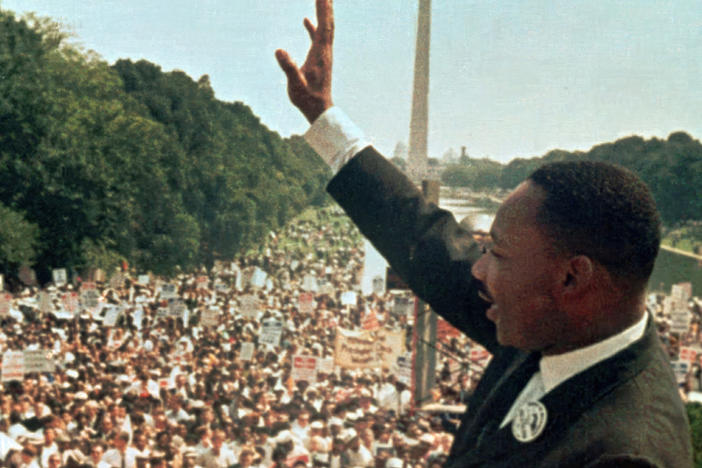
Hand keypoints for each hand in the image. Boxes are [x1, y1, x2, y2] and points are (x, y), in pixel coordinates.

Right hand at [276, 0, 333, 122]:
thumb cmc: (307, 99)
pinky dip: (314, 26)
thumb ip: (288, 67)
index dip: (323, 9)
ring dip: (323, 12)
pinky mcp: (319, 58)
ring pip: (325, 28)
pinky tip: (306, 19)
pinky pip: (318, 37)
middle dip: (326, 5)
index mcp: (320, 53)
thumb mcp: (295, 84)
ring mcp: (323, 54)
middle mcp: (324, 51)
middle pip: (328, 22)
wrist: (319, 110)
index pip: (323, 26)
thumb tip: (279, 50)